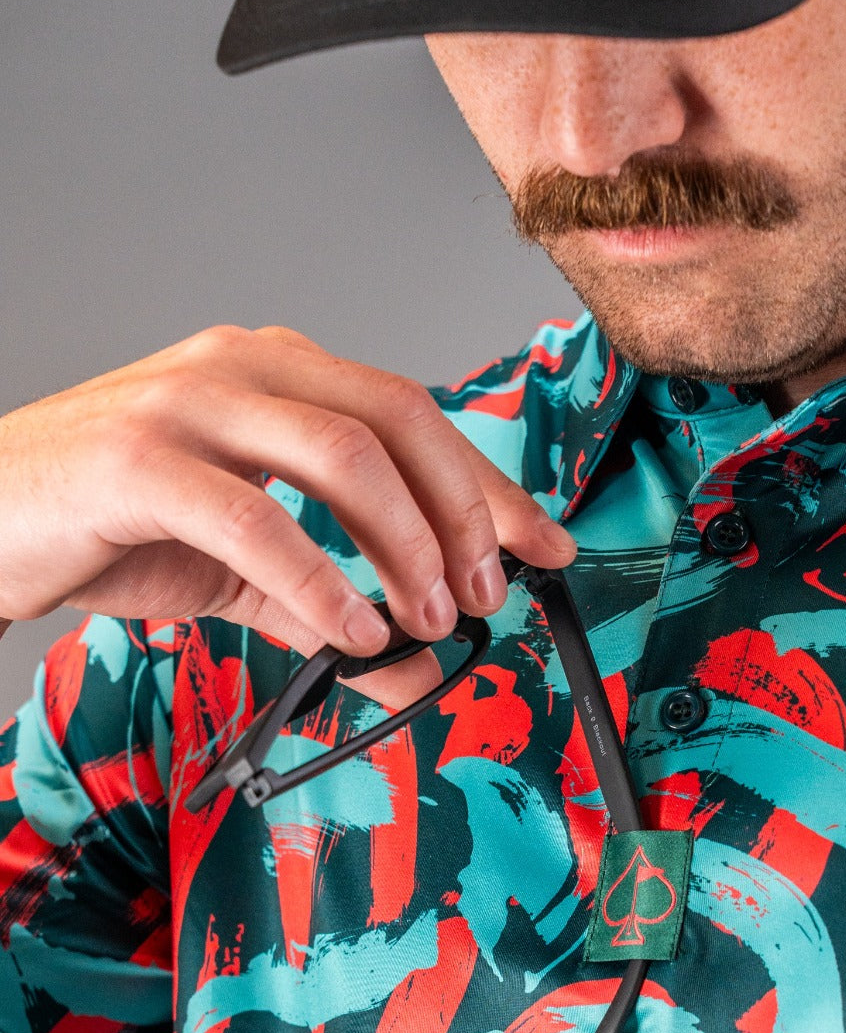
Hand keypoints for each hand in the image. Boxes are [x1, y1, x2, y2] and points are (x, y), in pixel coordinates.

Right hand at [0, 324, 575, 710]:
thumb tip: (413, 666)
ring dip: (405, 545)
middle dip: (464, 511)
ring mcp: (189, 402)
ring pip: (342, 453)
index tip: (547, 547)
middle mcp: (244, 366)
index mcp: (279, 372)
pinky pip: (256, 517)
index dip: (491, 485)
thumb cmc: (112, 523)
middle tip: (488, 593)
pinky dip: (320, 580)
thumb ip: (326, 607)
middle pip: (398, 418)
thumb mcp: (242, 571)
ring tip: (428, 617)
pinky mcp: (136, 458)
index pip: (414, 414)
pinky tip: (351, 630)